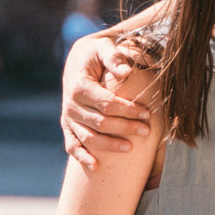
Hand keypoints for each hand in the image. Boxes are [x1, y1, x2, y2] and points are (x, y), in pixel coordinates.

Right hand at [62, 44, 153, 169]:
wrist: (77, 59)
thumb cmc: (96, 53)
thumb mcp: (104, 47)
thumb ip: (114, 57)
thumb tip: (126, 72)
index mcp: (79, 86)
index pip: (107, 103)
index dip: (128, 110)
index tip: (147, 113)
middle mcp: (71, 104)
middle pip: (100, 123)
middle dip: (125, 128)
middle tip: (147, 131)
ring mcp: (68, 117)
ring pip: (88, 138)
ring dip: (109, 145)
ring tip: (131, 149)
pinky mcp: (67, 125)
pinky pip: (71, 145)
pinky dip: (82, 157)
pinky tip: (95, 167)